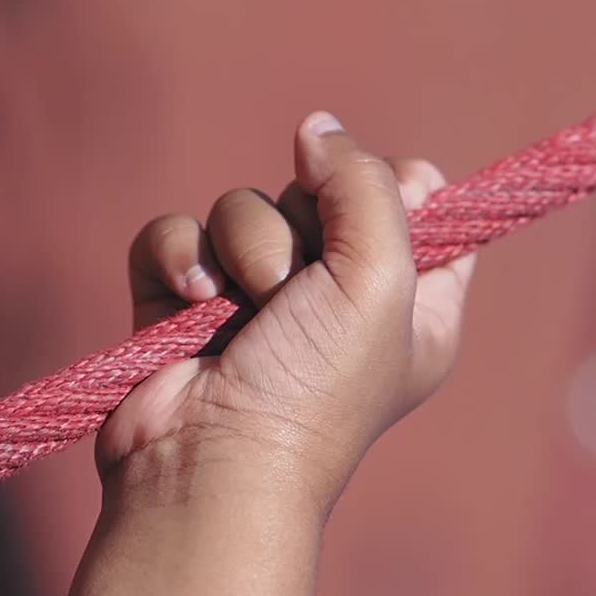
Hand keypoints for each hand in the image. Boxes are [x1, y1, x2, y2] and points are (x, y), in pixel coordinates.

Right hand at [96, 111, 475, 514]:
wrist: (209, 467)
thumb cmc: (313, 390)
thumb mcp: (382, 279)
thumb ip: (366, 183)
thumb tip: (318, 128)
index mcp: (406, 303)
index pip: (419, 206)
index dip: (398, 191)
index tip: (388, 204)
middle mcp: (334, 298)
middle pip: (320, 192)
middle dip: (304, 228)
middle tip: (301, 289)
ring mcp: (252, 300)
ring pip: (242, 206)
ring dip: (242, 249)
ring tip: (242, 313)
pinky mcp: (183, 302)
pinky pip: (176, 231)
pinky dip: (178, 259)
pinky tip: (189, 303)